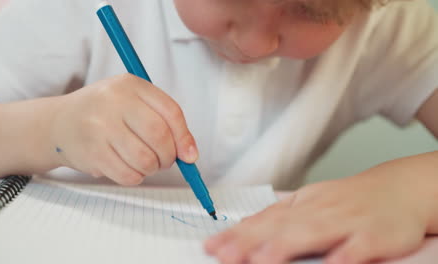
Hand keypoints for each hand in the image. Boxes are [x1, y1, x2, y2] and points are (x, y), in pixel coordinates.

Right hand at [49, 74, 197, 184]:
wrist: (59, 123)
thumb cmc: (105, 113)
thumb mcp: (132, 101)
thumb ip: (162, 120)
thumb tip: (189, 154)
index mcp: (130, 85)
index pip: (170, 112)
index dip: (185, 137)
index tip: (189, 155)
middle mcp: (114, 102)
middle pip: (159, 137)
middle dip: (169, 156)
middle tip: (165, 161)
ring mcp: (100, 127)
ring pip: (145, 160)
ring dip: (151, 168)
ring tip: (144, 163)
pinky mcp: (92, 152)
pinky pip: (128, 175)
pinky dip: (135, 177)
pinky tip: (127, 167)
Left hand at [205, 155, 437, 263]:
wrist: (396, 189)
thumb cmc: (347, 200)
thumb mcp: (309, 203)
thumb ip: (279, 216)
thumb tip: (243, 227)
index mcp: (301, 205)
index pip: (263, 220)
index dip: (236, 234)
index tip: (212, 246)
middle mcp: (318, 211)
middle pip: (280, 227)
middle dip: (250, 242)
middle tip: (224, 255)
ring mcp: (346, 221)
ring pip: (312, 233)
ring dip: (285, 246)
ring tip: (261, 261)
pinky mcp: (374, 234)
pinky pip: (359, 246)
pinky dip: (345, 254)